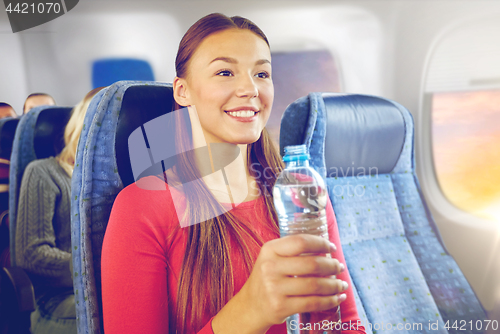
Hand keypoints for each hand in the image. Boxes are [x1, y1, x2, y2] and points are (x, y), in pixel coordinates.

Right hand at [212, 234, 347, 332]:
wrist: (251, 305)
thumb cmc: (268, 277)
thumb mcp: (272, 258)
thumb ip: (293, 251)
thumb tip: (326, 249)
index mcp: (270, 250)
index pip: (301, 242)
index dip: (321, 243)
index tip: (332, 247)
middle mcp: (270, 267)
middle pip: (311, 264)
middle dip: (331, 265)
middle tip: (339, 267)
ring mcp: (274, 288)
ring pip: (315, 285)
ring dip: (334, 285)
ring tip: (341, 284)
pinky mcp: (281, 307)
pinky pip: (312, 303)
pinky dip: (329, 301)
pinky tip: (337, 298)